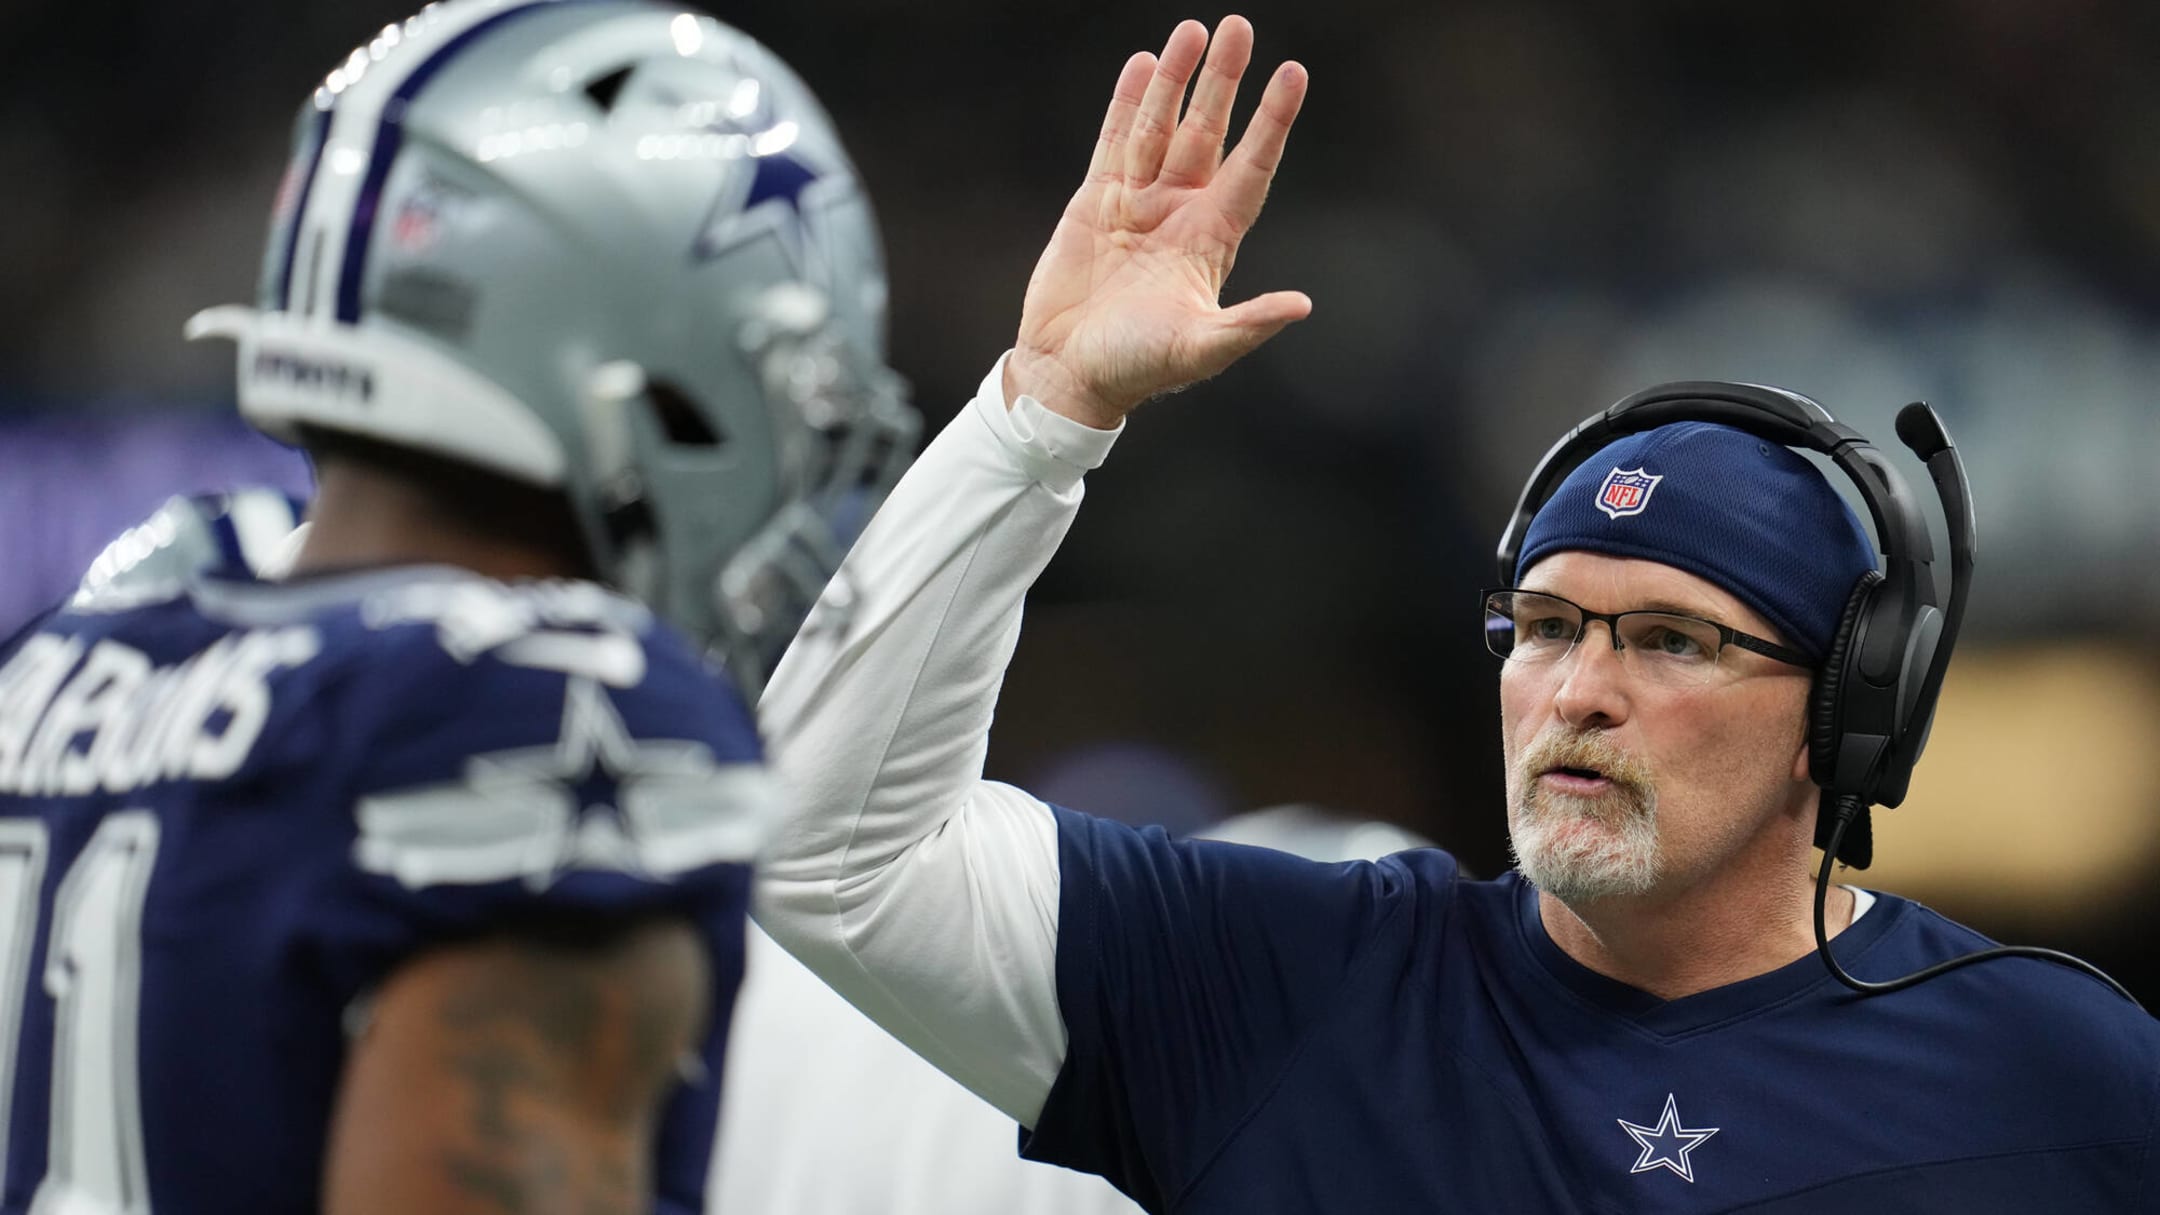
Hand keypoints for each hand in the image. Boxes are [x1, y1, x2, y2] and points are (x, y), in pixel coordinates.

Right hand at [1004, 16, 1309, 428]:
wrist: (1069, 373)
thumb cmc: (1138, 368)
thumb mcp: (1199, 349)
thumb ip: (1247, 325)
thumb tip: (1301, 306)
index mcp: (1210, 239)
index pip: (1251, 167)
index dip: (1272, 122)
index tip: (1292, 74)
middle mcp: (1180, 212)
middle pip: (1208, 132)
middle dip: (1222, 81)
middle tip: (1239, 26)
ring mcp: (1137, 203)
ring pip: (1160, 127)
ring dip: (1175, 81)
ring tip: (1190, 31)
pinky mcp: (1095, 202)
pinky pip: (1115, 141)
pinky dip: (1127, 104)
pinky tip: (1143, 66)